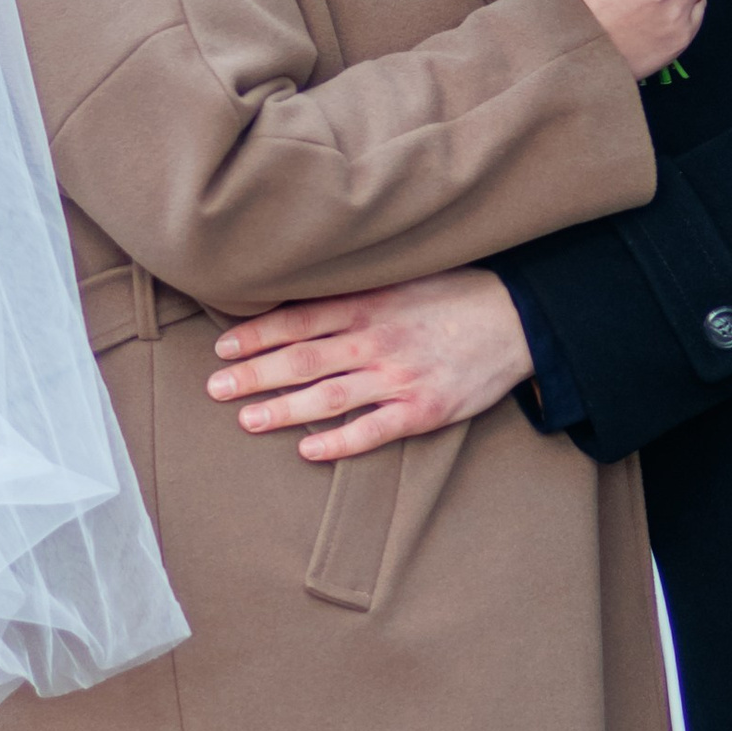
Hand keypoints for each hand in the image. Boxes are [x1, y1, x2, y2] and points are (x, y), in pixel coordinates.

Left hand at [207, 269, 534, 461]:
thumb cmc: (454, 295)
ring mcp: (399, 377)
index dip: (256, 335)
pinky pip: (373, 430)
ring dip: (283, 410)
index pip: (297, 320)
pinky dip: (339, 443)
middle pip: (301, 360)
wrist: (517, 319)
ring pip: (328, 397)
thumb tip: (301, 297)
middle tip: (214, 388)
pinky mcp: (424, 410)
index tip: (222, 347)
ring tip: (247, 420)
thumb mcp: (401, 279)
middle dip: (254, 375)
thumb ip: (355, 292)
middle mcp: (376, 341)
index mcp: (368, 305)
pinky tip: (308, 452)